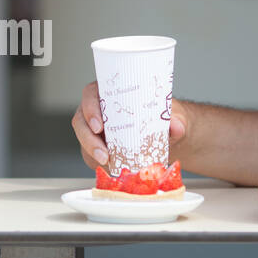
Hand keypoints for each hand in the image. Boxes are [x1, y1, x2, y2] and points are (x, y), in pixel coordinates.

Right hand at [71, 81, 188, 169]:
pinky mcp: (96, 144)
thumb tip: (175, 126)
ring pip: (83, 137)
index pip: (91, 94)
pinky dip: (95, 160)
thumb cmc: (163, 116)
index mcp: (111, 92)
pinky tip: (108, 166)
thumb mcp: (172, 114)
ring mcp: (95, 127)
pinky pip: (89, 152)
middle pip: (81, 119)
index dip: (90, 108)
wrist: (167, 133)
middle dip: (88, 137)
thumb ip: (175, 119)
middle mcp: (99, 108)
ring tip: (107, 161)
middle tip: (104, 153)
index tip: (99, 125)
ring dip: (91, 151)